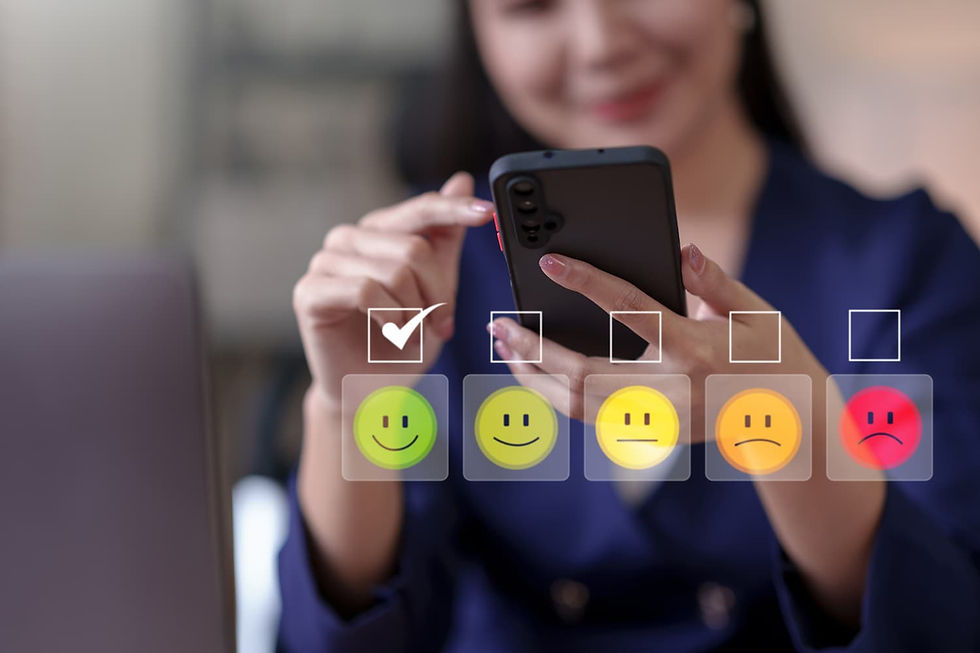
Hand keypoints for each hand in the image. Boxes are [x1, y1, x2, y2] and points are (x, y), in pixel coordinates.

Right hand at [293, 172, 493, 410]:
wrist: (371, 392)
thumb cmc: (401, 342)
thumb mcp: (436, 289)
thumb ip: (445, 239)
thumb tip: (461, 179)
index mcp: (379, 232)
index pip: (421, 210)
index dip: (455, 209)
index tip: (487, 212)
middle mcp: (348, 239)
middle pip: (414, 248)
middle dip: (438, 294)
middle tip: (440, 325)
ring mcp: (324, 263)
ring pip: (394, 271)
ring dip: (415, 313)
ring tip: (413, 335)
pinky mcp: (309, 292)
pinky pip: (365, 291)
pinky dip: (390, 318)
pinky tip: (392, 334)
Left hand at [487, 244, 826, 440]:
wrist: (790, 424)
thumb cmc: (774, 357)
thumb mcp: (756, 313)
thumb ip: (715, 281)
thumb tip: (680, 249)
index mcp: (694, 349)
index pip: (629, 309)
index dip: (587, 281)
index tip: (550, 261)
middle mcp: (669, 388)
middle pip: (582, 372)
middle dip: (533, 349)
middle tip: (499, 325)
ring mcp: (656, 417)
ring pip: (576, 404)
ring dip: (533, 377)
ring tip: (505, 349)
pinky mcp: (649, 431)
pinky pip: (589, 415)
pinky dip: (554, 394)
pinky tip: (535, 372)